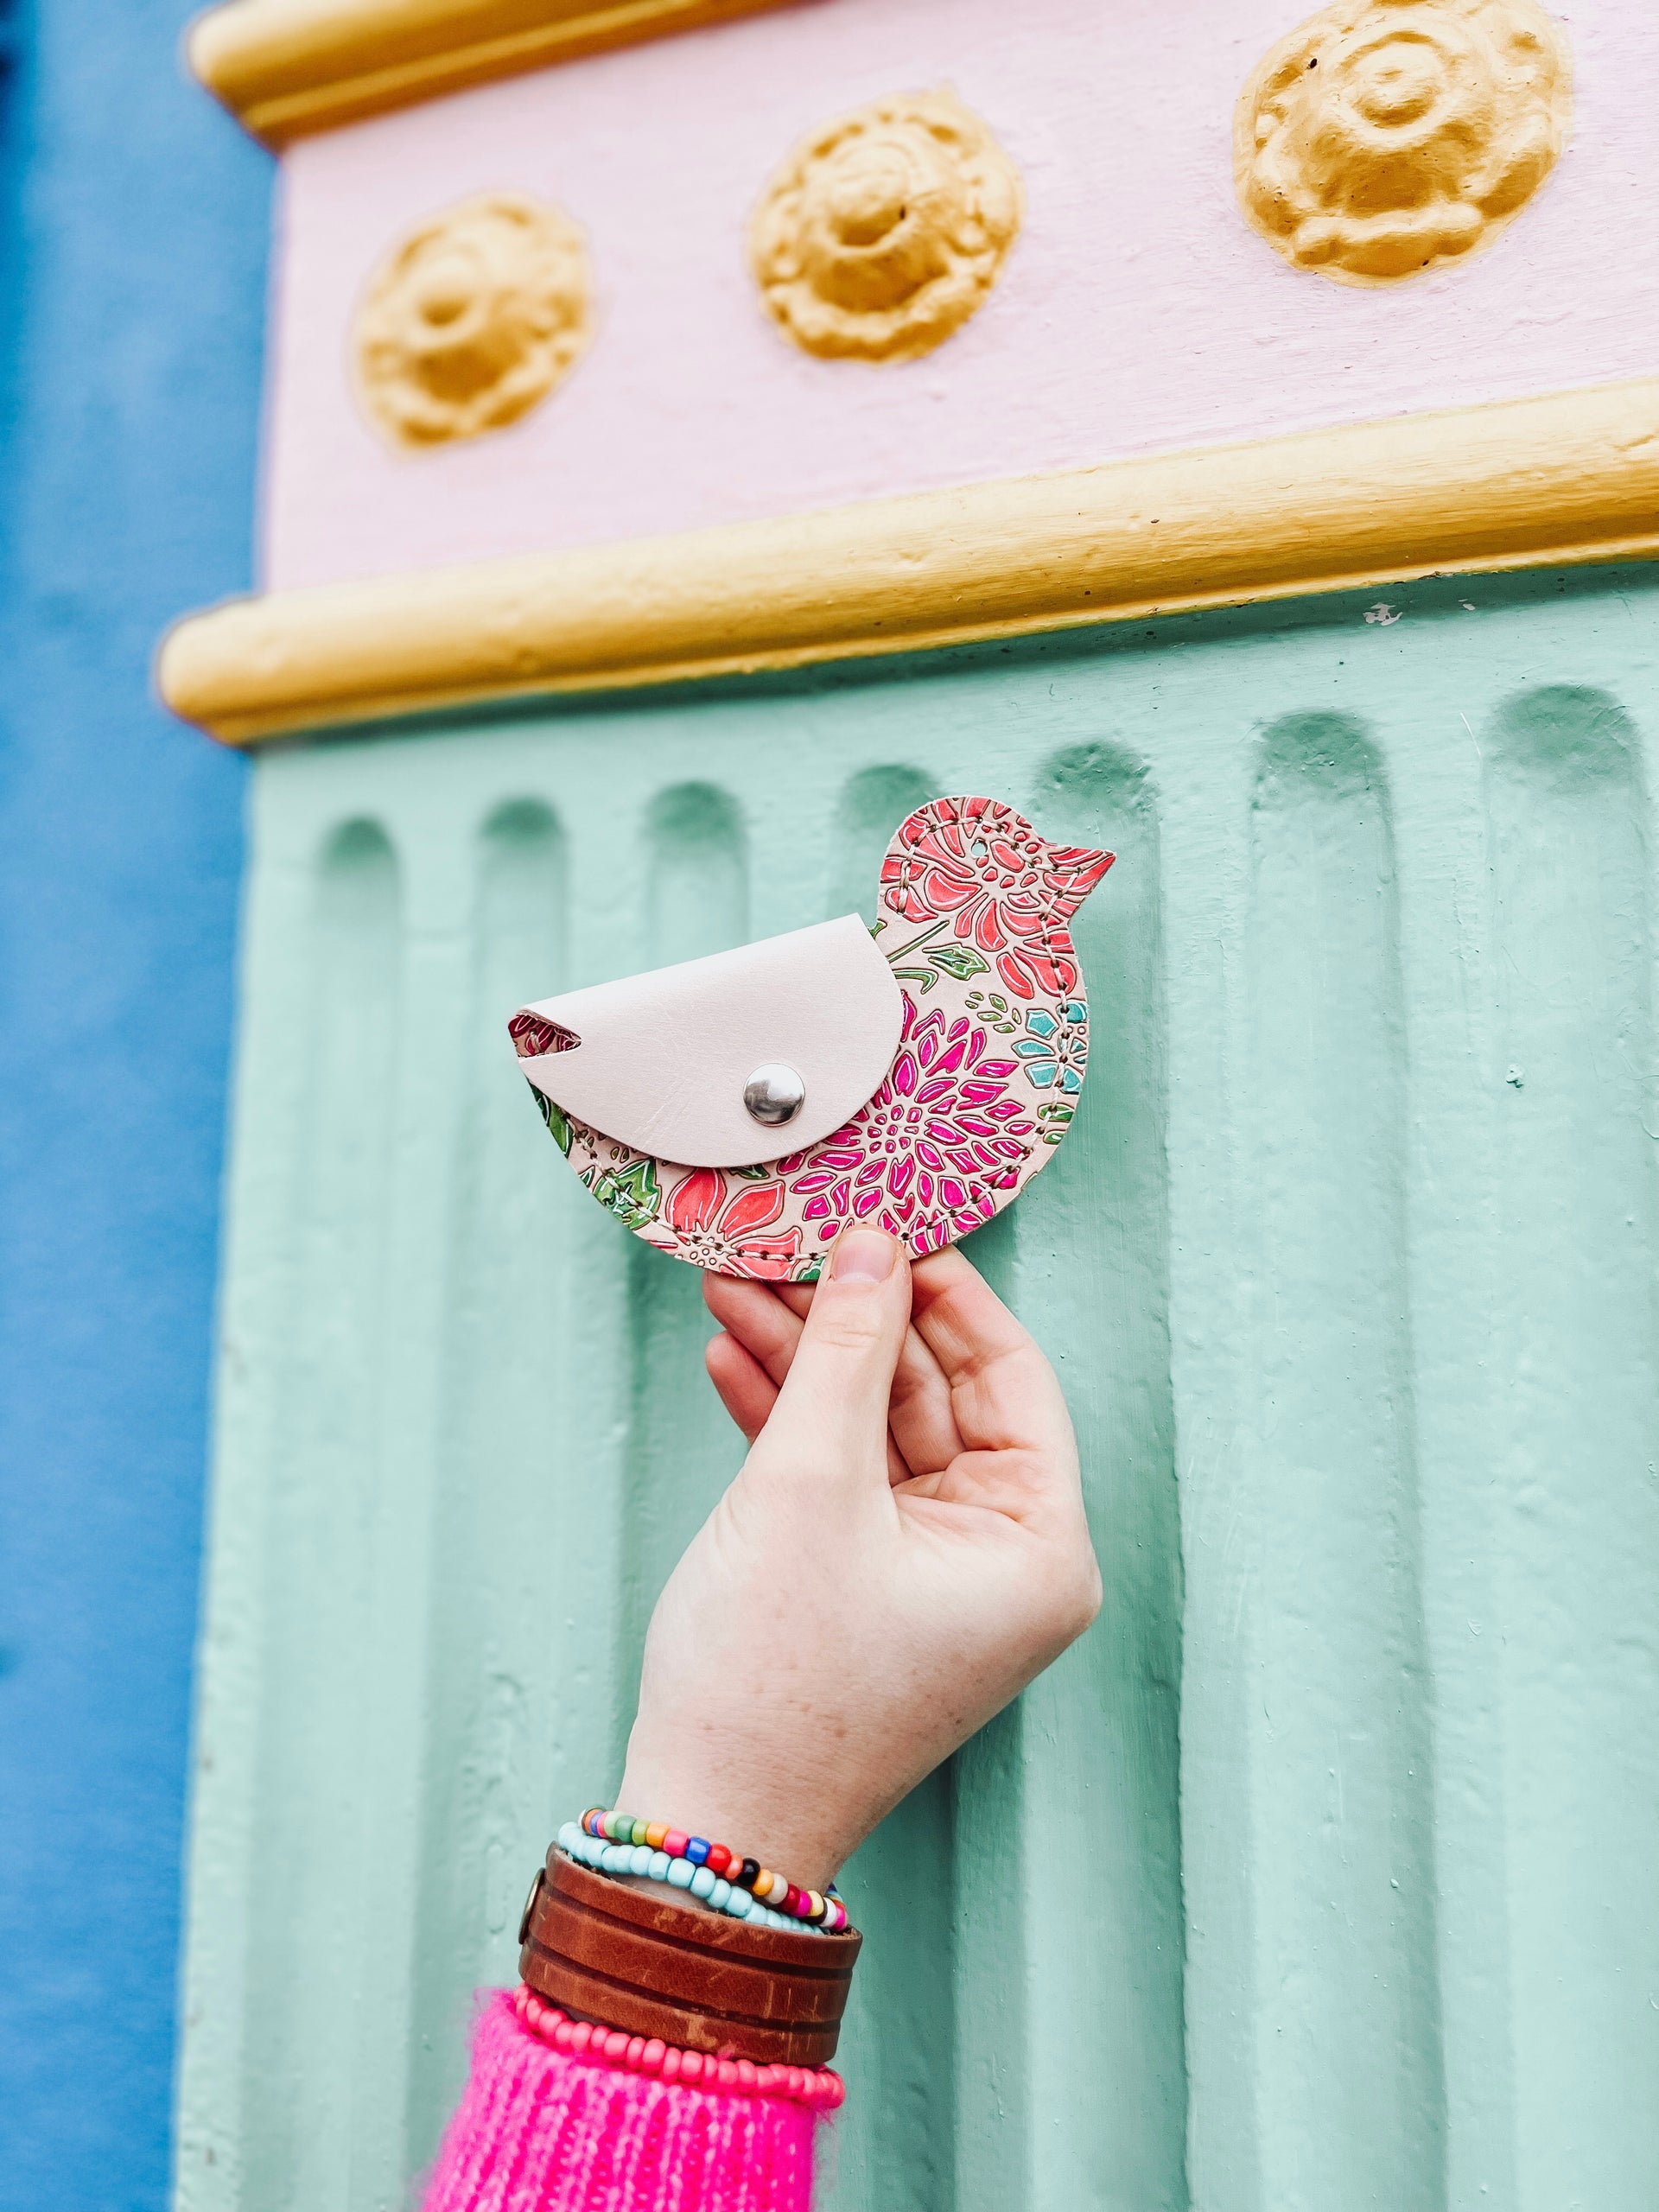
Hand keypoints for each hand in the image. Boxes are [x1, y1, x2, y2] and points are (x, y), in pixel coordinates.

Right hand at [615, 1228, 1100, 1890]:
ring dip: (805, 1359)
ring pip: (876, 1428)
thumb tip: (873, 1246)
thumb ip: (846, 1352)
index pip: (1010, 1375)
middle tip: (788, 1243)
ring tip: (733, 1284)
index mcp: (1038, 1545)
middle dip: (851, 1319)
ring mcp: (933, 1574)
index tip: (884, 1222)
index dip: (943, 1292)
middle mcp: (1003, 1559)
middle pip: (934, 1395)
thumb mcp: (810, 1484)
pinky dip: (788, 1420)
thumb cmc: (775, 1680)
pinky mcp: (867, 1584)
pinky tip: (731, 1356)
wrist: (705, 1825)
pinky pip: (842, 1476)